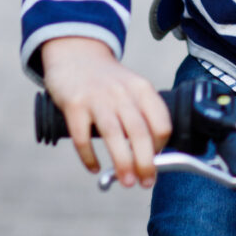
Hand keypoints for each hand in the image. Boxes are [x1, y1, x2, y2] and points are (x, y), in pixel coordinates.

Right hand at [40, 36, 171, 187]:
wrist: (75, 53)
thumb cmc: (107, 80)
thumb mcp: (131, 88)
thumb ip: (141, 115)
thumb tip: (150, 157)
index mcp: (141, 89)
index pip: (161, 122)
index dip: (162, 146)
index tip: (157, 160)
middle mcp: (122, 92)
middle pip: (140, 132)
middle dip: (146, 162)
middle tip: (146, 182)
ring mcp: (97, 98)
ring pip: (114, 135)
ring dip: (123, 163)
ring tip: (127, 182)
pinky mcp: (74, 104)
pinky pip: (82, 137)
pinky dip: (89, 157)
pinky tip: (95, 168)